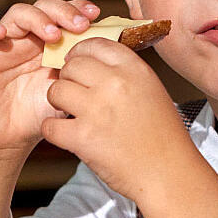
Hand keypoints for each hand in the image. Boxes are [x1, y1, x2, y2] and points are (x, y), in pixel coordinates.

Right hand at [0, 0, 99, 158]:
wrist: (10, 140)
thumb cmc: (41, 114)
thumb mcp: (70, 91)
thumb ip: (86, 72)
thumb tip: (118, 53)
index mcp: (50, 42)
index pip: (64, 13)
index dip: (78, 8)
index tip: (95, 14)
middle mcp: (28, 37)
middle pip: (43, 7)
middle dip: (63, 11)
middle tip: (79, 24)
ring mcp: (4, 43)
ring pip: (16, 14)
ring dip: (36, 18)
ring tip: (52, 34)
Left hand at [40, 37, 194, 200]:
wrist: (168, 173)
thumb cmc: (162, 135)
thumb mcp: (151, 90)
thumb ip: (125, 73)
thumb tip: (94, 60)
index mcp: (134, 69)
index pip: (95, 44)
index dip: (82, 53)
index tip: (78, 63)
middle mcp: (115, 84)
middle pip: (72, 65)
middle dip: (68, 78)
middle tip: (75, 93)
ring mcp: (97, 110)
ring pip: (56, 90)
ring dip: (58, 102)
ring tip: (71, 113)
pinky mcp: (83, 137)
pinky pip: (50, 124)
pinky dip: (54, 130)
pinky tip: (67, 134)